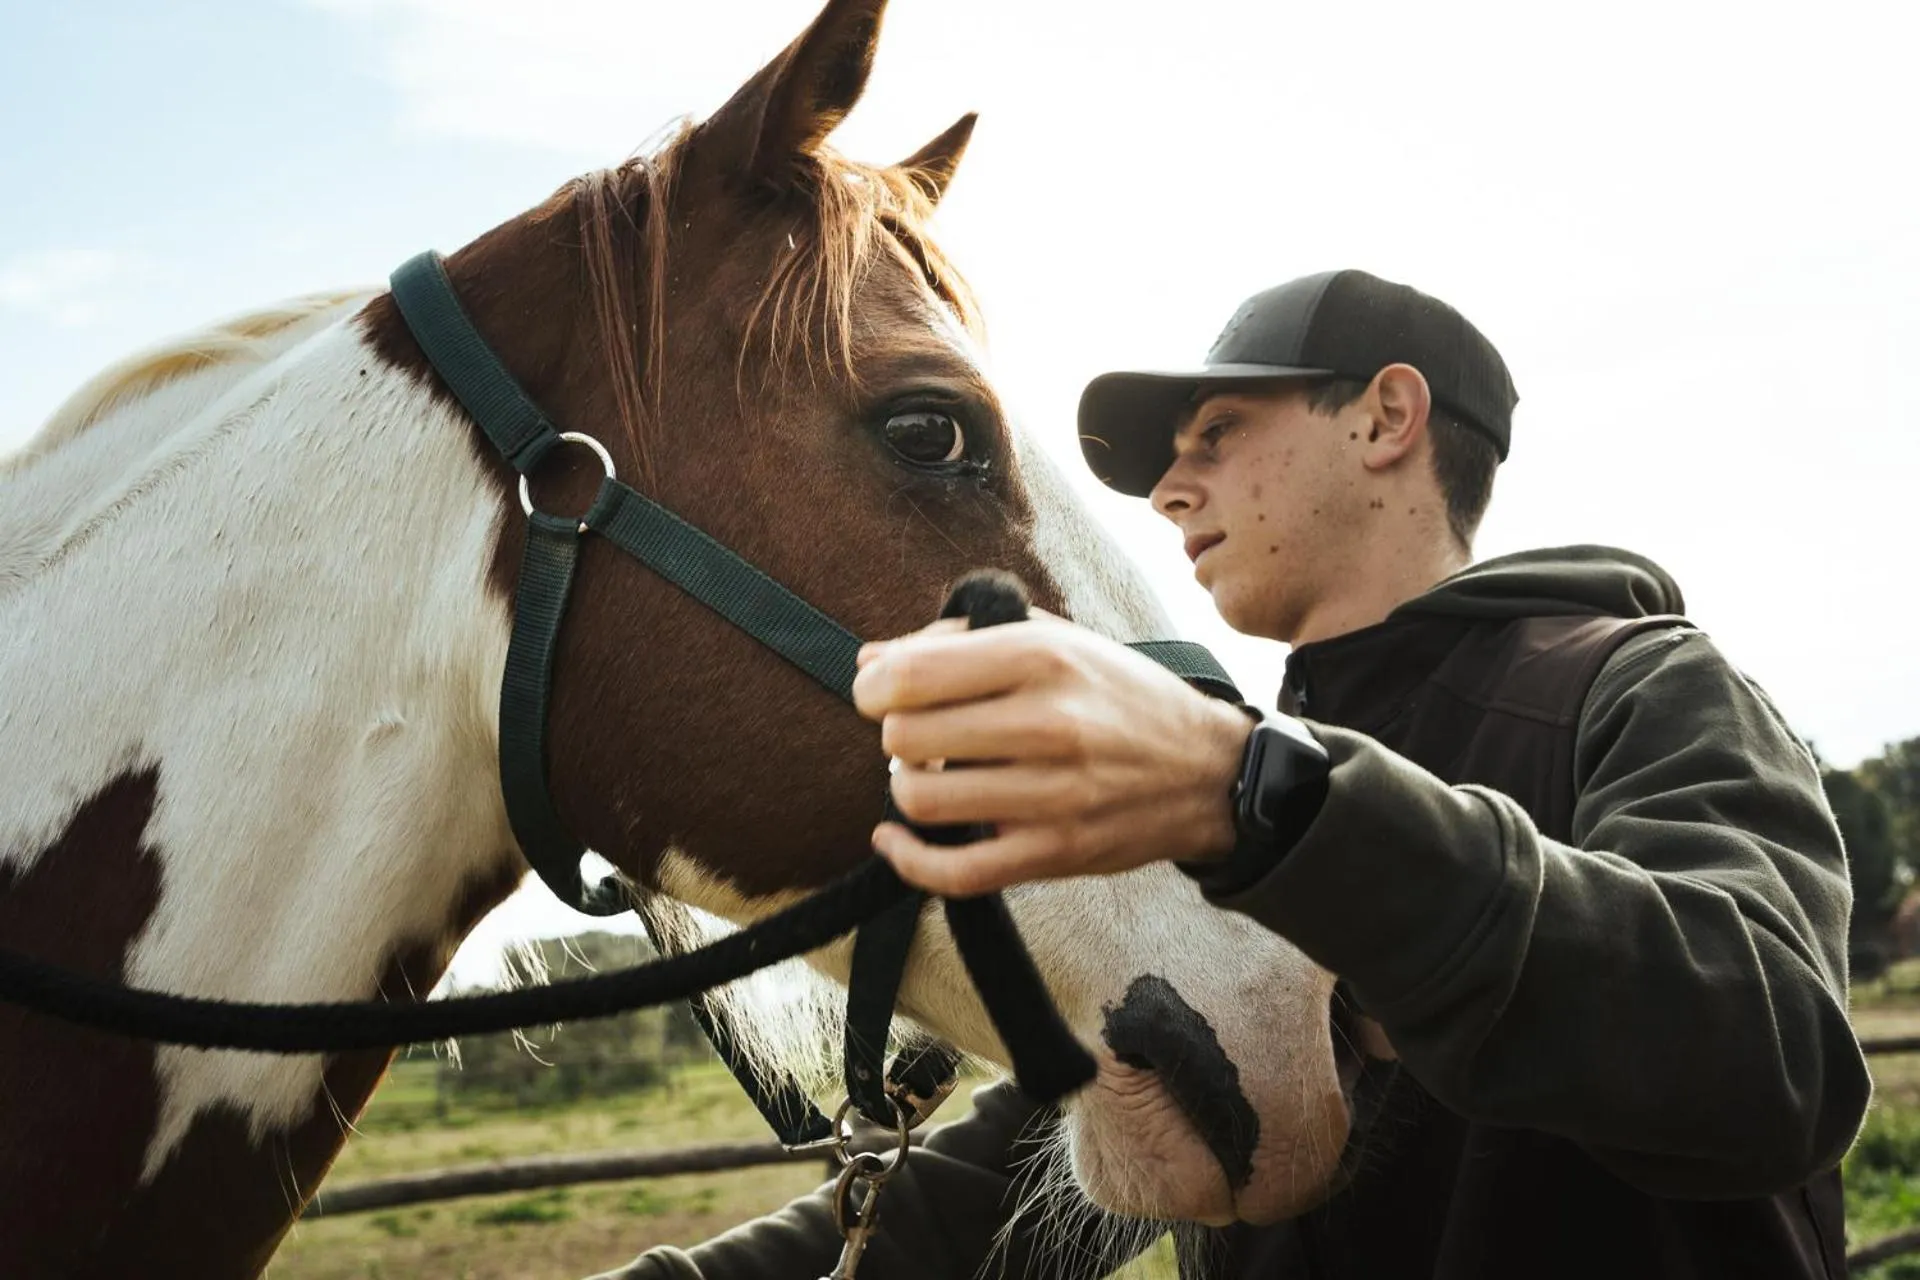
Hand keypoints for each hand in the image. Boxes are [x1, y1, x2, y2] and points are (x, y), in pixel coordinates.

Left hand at [851, 615, 1253, 895]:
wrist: (1207, 771)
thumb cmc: (1121, 697)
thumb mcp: (1057, 640)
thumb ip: (961, 641)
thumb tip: (871, 661)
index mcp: (1042, 657)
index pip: (912, 676)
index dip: (873, 687)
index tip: (879, 692)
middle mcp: (1047, 723)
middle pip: (905, 738)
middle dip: (894, 735)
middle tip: (918, 734)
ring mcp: (1052, 795)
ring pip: (921, 801)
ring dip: (907, 789)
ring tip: (930, 775)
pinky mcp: (1054, 852)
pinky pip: (953, 871)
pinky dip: (907, 859)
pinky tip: (896, 839)